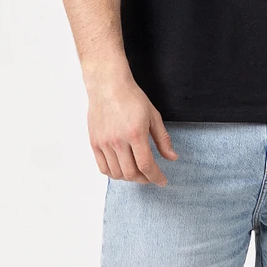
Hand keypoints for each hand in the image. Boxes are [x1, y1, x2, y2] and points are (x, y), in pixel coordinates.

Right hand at [86, 70, 178, 185]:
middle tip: (150, 175)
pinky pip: (103, 168)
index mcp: (136, 133)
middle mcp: (118, 141)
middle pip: (131, 173)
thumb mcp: (153, 115)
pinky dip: (114, 173)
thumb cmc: (132, 97)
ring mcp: (104, 143)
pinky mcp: (94, 143)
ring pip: (117, 174)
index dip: (156, 177)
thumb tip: (172, 158)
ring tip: (137, 172)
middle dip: (144, 179)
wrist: (108, 85)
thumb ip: (162, 139)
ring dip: (129, 177)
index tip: (162, 181)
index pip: (146, 165)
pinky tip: (122, 168)